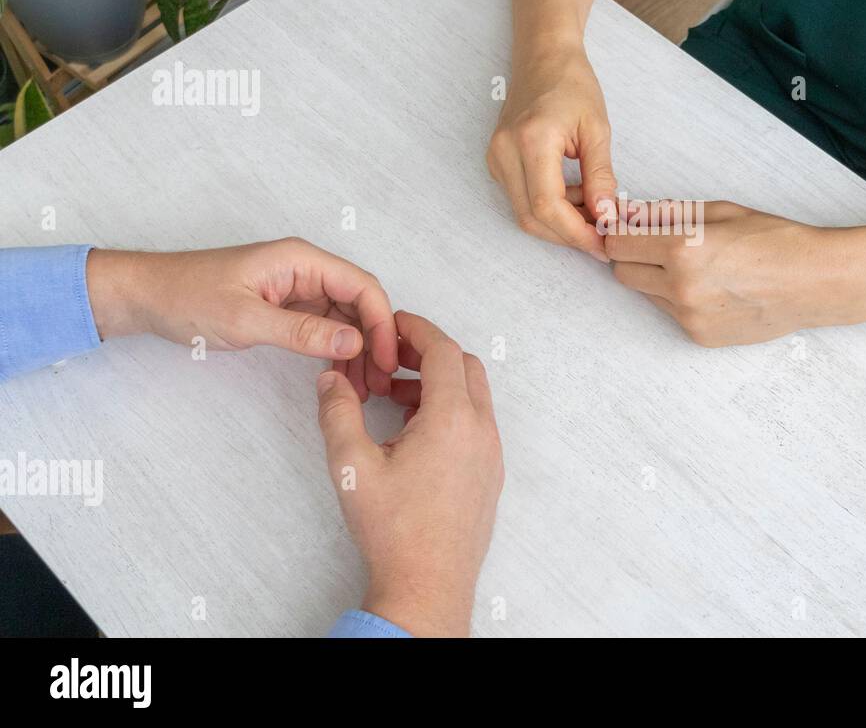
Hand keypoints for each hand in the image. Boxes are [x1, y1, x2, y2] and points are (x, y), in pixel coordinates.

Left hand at [85, 238, 398, 398]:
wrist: (144, 297)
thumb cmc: (186, 297)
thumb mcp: (246, 319)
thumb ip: (303, 331)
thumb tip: (354, 341)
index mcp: (301, 260)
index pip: (362, 286)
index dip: (381, 323)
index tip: (386, 360)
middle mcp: (305, 269)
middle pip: (360, 302)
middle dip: (374, 340)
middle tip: (379, 382)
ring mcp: (297, 288)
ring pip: (346, 317)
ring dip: (358, 349)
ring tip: (362, 386)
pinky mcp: (286, 306)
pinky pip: (324, 326)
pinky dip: (336, 349)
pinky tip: (339, 373)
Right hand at [315, 311, 503, 637]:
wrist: (427, 584)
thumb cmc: (395, 530)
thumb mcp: (350, 466)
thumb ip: (338, 412)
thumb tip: (331, 380)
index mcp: (452, 419)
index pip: (443, 349)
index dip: (416, 328)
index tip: (392, 324)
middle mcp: (481, 429)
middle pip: (464, 365)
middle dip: (429, 351)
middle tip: (391, 356)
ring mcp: (491, 452)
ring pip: (473, 394)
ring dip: (438, 382)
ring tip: (394, 396)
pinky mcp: (490, 473)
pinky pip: (477, 422)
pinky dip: (450, 408)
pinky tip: (413, 429)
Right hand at [486, 48, 616, 261]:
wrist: (544, 58)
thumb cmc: (573, 85)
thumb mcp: (597, 130)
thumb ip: (601, 177)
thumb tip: (606, 217)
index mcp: (532, 140)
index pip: (548, 206)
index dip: (575, 233)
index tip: (602, 243)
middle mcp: (505, 152)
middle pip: (532, 217)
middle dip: (568, 234)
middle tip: (601, 236)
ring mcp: (496, 158)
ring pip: (525, 213)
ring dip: (561, 221)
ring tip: (593, 205)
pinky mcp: (497, 162)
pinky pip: (522, 199)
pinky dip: (550, 207)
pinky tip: (575, 194)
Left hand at [606, 201, 865, 346]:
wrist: (814, 282)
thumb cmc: (774, 240)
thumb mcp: (720, 212)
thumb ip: (668, 213)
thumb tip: (630, 213)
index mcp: (682, 249)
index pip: (617, 243)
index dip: (619, 233)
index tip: (627, 228)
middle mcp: (680, 287)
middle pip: (622, 272)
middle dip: (632, 256)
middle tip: (659, 245)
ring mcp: (689, 316)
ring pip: (646, 294)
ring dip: (656, 278)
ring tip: (698, 266)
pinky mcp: (700, 336)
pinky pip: (671, 313)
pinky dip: (680, 300)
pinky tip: (714, 288)